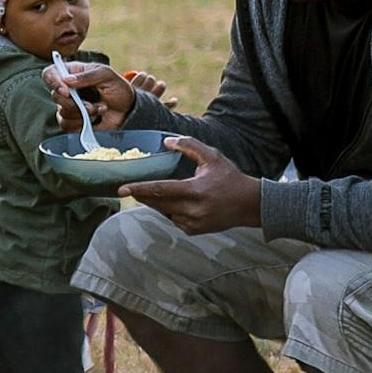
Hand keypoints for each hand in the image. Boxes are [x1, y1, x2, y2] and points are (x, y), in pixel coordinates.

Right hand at [53, 59, 137, 128]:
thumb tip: (67, 80)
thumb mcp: (107, 75)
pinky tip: (94, 119)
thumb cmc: (118, 88)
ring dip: (83, 113)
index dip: (54, 82)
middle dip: (74, 103)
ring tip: (100, 109)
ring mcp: (68, 106)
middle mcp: (67, 89)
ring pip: (62, 112)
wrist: (128, 110)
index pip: (50, 73)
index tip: (67, 91)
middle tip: (91, 105)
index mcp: (72, 73)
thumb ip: (88, 75)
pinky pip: (66, 125)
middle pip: (55, 96)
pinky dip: (81, 123)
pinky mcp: (72, 122)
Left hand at [126, 138, 262, 231]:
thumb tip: (166, 141)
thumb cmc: (230, 178)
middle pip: (157, 203)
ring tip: (150, 192)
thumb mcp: (212, 157)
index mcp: (195, 191)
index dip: (139, 188)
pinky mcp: (194, 231)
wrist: (249, 204)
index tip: (121, 188)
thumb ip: (189, 146)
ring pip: (164, 212)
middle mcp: (193, 210)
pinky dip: (169, 210)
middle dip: (142, 195)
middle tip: (129, 188)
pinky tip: (173, 202)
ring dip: (155, 202)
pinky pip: (173, 219)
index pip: (160, 190)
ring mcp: (193, 223)